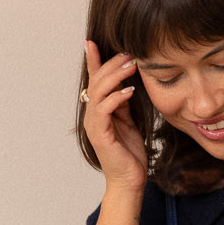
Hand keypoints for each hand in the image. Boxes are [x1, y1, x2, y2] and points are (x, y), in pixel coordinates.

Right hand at [81, 38, 146, 189]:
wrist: (130, 182)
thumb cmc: (129, 155)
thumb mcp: (127, 122)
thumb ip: (122, 104)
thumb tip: (124, 84)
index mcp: (97, 112)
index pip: (94, 81)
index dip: (94, 61)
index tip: (95, 41)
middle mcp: (92, 116)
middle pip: (96, 82)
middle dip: (112, 64)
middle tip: (129, 54)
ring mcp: (94, 125)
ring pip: (99, 91)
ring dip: (115, 76)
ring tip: (131, 66)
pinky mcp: (101, 135)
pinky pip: (105, 109)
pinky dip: (116, 97)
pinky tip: (129, 91)